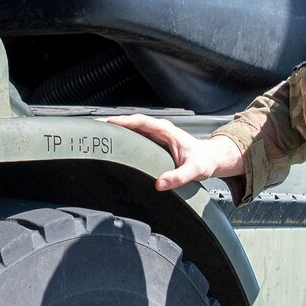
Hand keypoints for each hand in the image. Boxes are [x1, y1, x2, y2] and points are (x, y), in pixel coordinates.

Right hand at [104, 115, 245, 191]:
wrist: (210, 158)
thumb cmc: (204, 161)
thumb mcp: (194, 171)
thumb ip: (178, 177)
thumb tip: (160, 184)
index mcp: (166, 130)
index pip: (140, 121)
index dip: (123, 121)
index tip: (107, 123)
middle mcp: (160, 129)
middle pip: (132, 122)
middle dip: (113, 123)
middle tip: (94, 128)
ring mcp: (156, 134)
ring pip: (132, 128)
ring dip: (116, 129)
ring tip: (98, 134)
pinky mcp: (154, 141)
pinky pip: (135, 135)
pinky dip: (123, 137)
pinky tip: (113, 143)